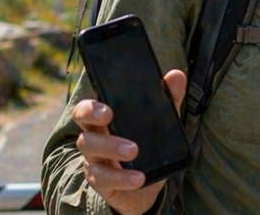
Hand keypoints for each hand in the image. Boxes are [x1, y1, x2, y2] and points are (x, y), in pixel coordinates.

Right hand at [72, 69, 186, 214]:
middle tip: (109, 116)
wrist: (148, 183)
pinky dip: (123, 178)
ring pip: (92, 153)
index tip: (106, 106)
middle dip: (93, 121)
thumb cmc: (148, 144)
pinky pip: (106, 180)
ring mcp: (96, 163)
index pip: (86, 110)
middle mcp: (95, 141)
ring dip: (111, 148)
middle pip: (84, 129)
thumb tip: (176, 75)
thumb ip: (168, 99)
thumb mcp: (161, 120)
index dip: (90, 107)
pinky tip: (138, 178)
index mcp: (104, 123)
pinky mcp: (103, 183)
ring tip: (133, 150)